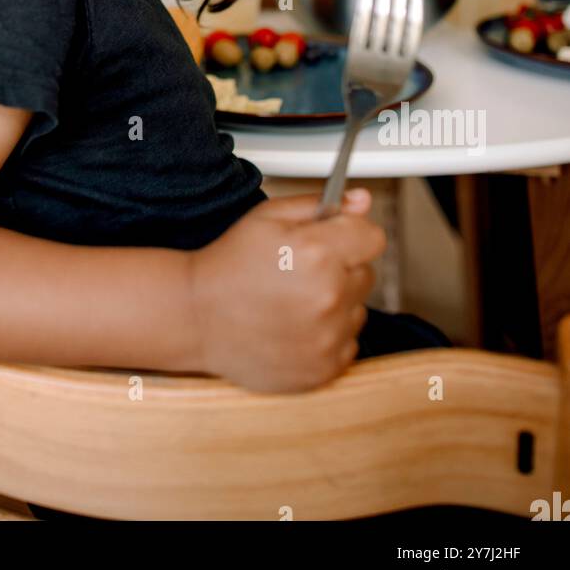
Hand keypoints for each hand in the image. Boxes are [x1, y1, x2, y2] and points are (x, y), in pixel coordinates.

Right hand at [188, 188, 385, 392]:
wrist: (197, 317)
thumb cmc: (230, 264)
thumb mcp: (268, 218)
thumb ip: (320, 206)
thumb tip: (361, 200)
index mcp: (318, 253)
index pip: (373, 237)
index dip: (352, 234)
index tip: (334, 240)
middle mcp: (329, 296)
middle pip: (366, 273)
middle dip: (341, 268)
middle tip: (299, 271)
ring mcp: (328, 337)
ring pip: (357, 309)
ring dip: (335, 303)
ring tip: (293, 301)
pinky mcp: (324, 369)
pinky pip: (348, 343)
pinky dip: (328, 335)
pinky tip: (294, 326)